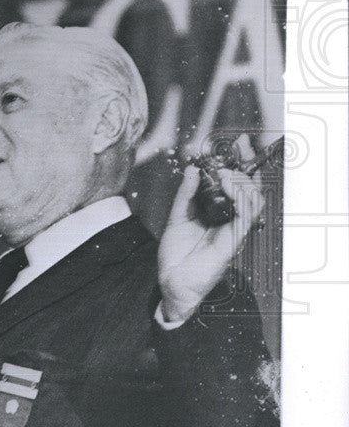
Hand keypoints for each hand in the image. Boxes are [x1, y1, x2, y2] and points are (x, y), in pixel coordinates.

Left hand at [158, 135, 264, 322]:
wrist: (172, 283)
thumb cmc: (176, 255)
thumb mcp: (176, 218)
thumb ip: (186, 195)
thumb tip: (193, 169)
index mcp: (219, 214)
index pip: (237, 186)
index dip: (241, 165)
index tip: (240, 144)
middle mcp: (231, 221)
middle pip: (250, 190)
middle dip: (247, 166)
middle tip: (238, 150)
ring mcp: (235, 231)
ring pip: (254, 200)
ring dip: (242, 181)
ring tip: (224, 172)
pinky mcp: (234, 241)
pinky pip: (246, 216)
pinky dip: (241, 198)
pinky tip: (227, 185)